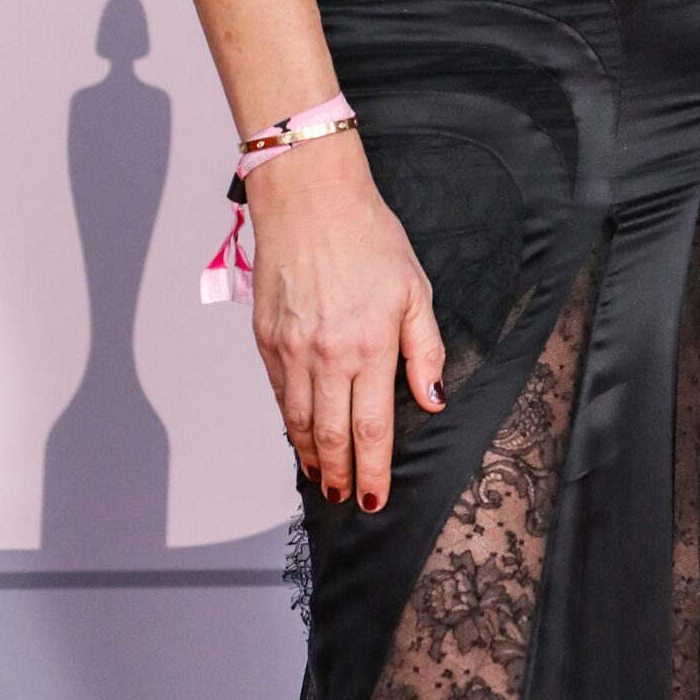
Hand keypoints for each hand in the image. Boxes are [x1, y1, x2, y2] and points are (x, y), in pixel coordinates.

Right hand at [246, 129, 444, 510]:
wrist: (310, 200)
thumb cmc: (368, 237)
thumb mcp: (415, 289)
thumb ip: (425, 349)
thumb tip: (432, 398)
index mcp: (369, 346)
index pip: (371, 427)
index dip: (373, 470)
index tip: (374, 498)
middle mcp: (326, 356)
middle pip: (332, 435)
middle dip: (341, 474)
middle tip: (345, 499)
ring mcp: (291, 350)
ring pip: (300, 422)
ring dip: (312, 456)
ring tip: (322, 477)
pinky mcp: (266, 339)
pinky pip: (279, 394)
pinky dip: (289, 422)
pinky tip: (299, 434)